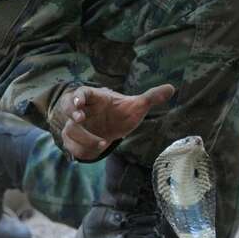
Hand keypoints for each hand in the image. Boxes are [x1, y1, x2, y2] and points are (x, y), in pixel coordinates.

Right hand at [49, 83, 174, 160]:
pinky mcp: (75, 140)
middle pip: (66, 108)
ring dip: (83, 137)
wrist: (111, 127)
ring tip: (103, 143)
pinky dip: (82, 149)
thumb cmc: (121, 113)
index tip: (80, 104)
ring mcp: (75, 126)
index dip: (77, 97)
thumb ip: (150, 98)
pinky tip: (97, 150)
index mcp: (94, 97)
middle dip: (71, 114)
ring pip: (69, 131)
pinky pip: (72, 146)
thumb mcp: (136, 106)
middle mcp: (81, 111)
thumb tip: (172, 88)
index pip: (81, 93)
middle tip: (78, 118)